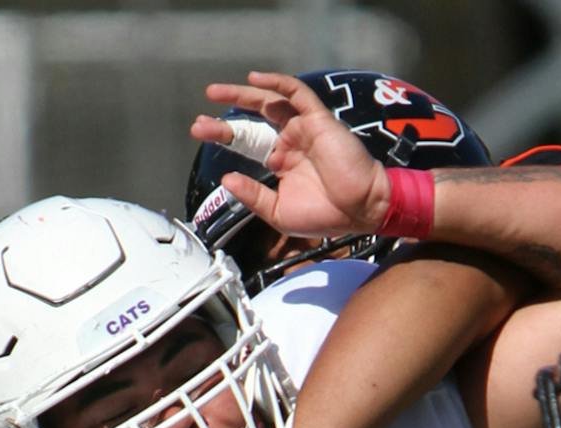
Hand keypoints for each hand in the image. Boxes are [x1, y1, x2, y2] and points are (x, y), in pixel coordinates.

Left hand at [194, 71, 391, 237]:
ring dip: (242, 95)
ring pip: (270, 101)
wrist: (360, 210)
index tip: (201, 131)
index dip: (224, 135)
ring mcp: (304, 129)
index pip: (248, 143)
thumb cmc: (326, 215)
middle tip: (200, 122)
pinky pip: (297, 94)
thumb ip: (253, 196)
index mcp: (282, 162)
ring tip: (214, 93)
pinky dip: (277, 83)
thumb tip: (225, 179)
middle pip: (253, 121)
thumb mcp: (278, 212)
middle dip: (225, 120)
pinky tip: (254, 79)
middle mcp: (291, 142)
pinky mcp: (318, 120)